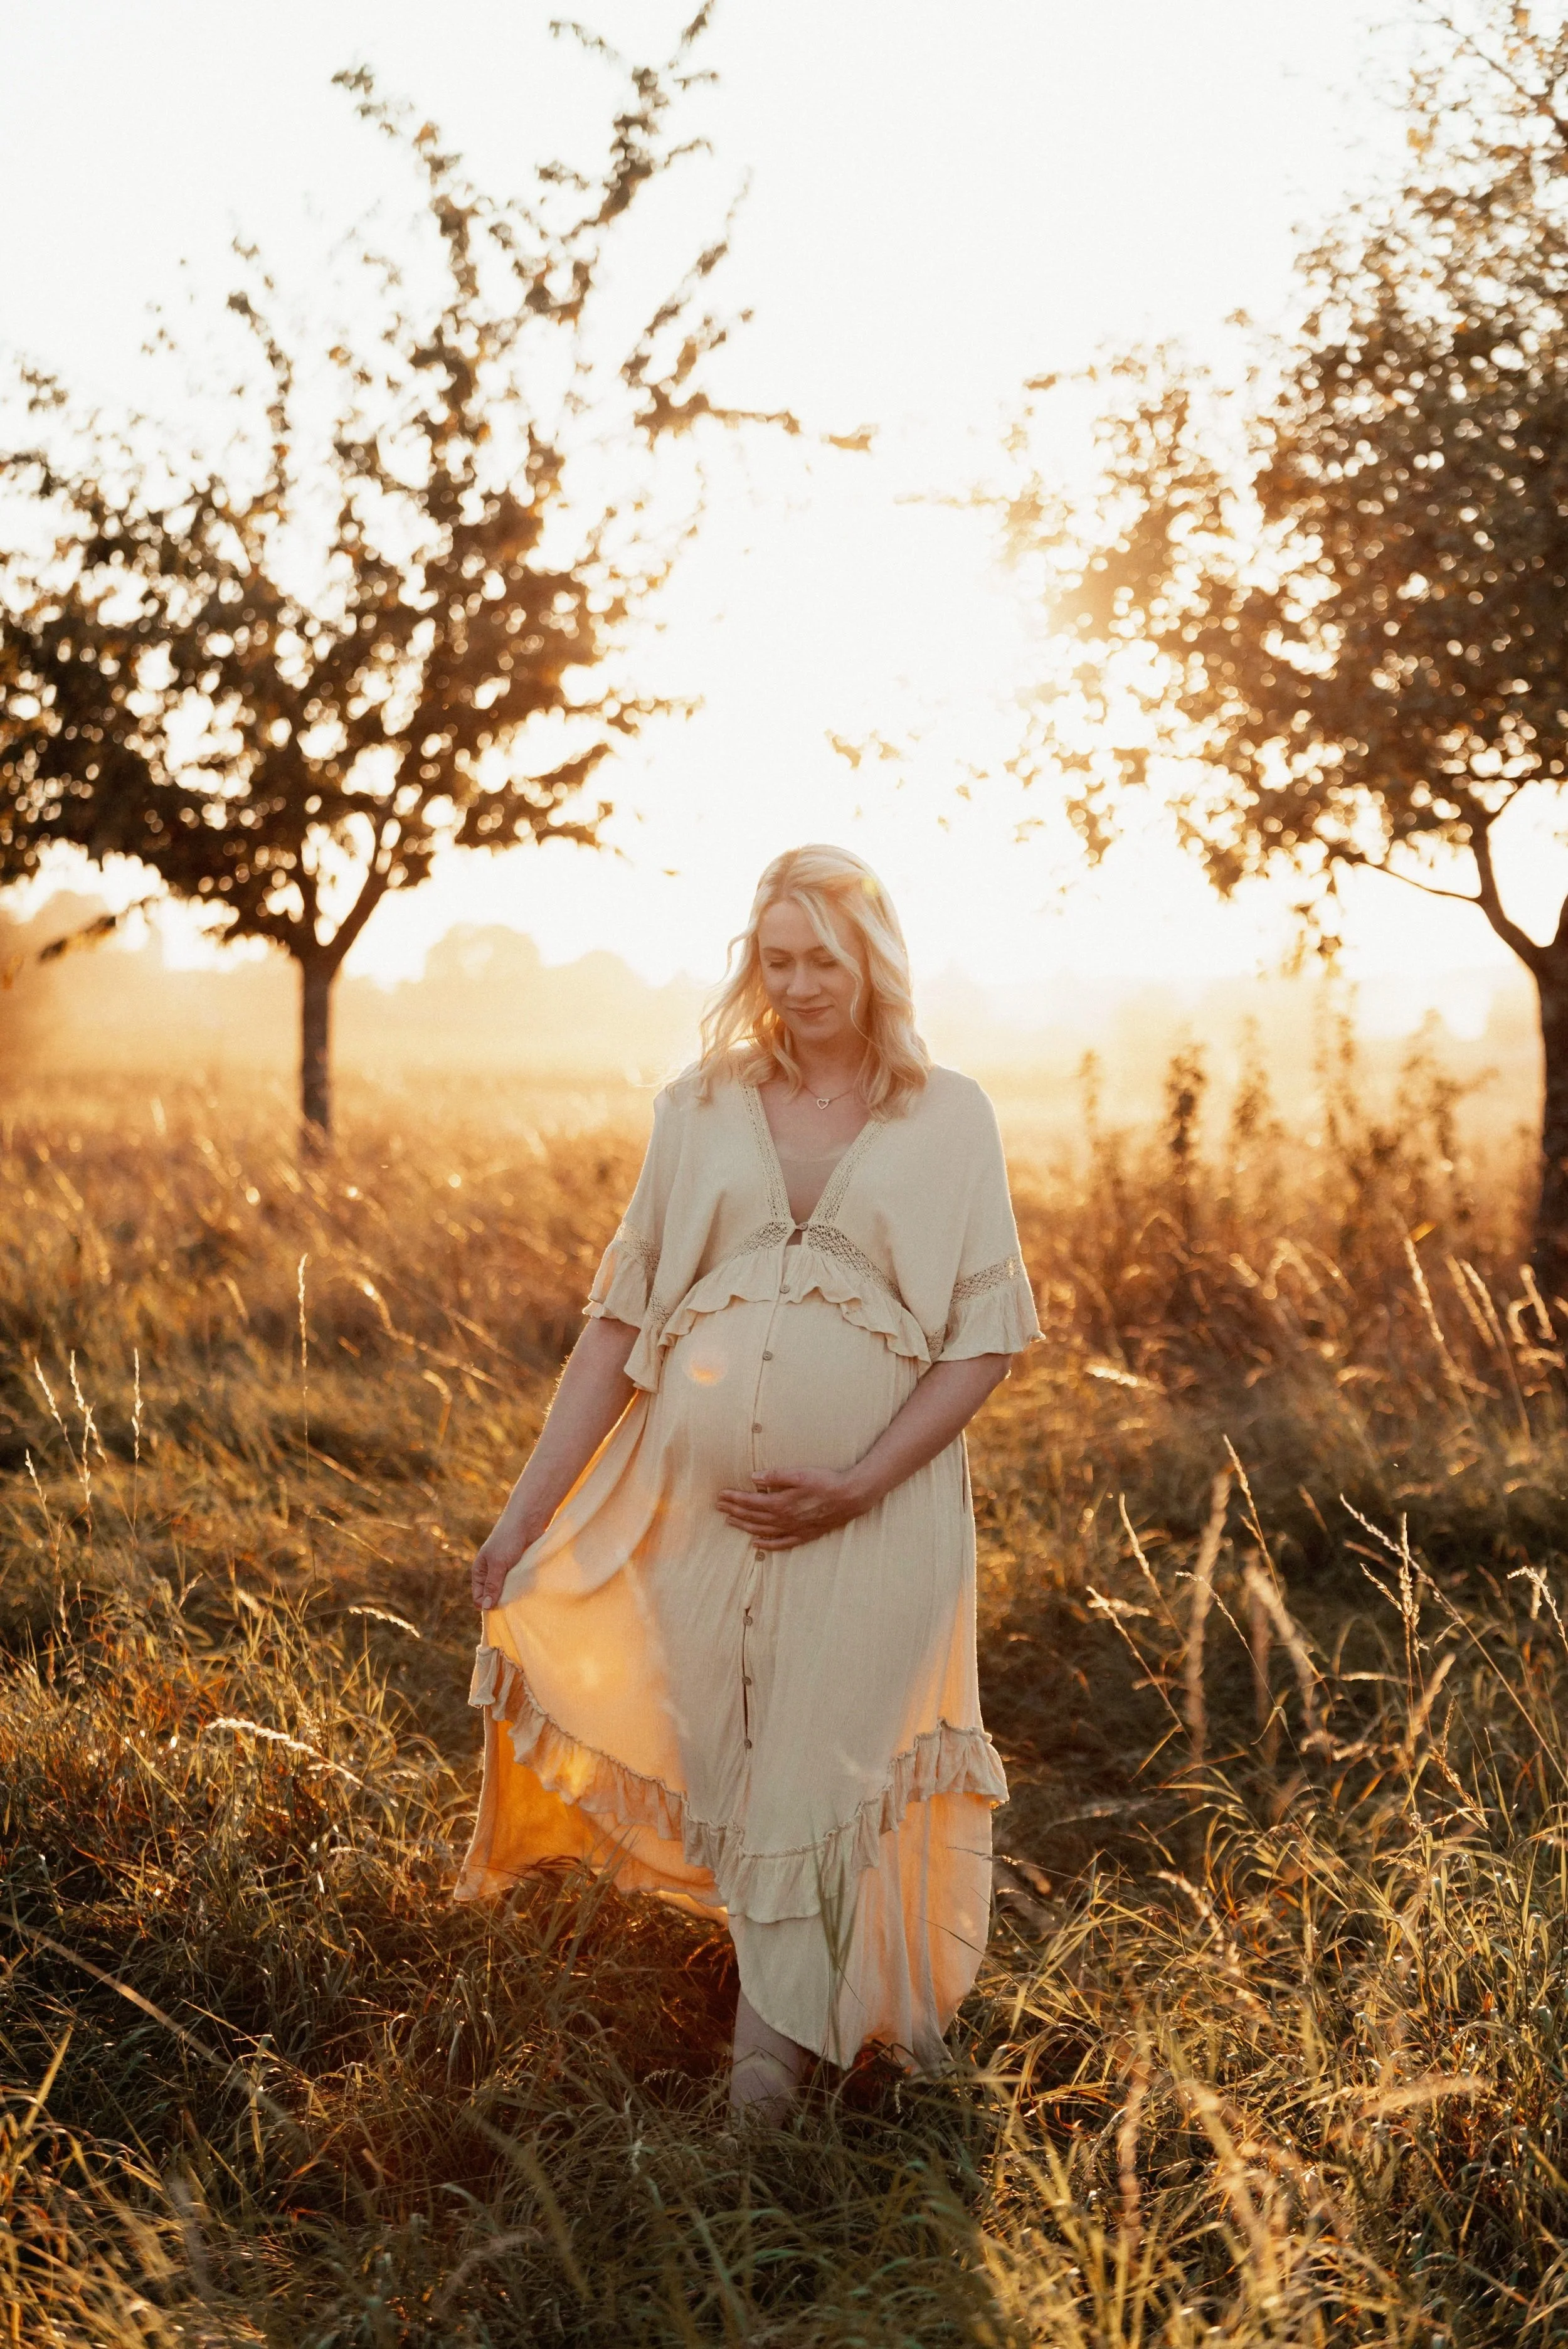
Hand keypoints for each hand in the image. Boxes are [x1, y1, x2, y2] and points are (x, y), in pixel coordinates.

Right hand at [470, 1512, 546, 1611]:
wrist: (528, 1522)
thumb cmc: (508, 1540)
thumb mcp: (498, 1564)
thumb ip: (492, 1585)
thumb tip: (486, 1607)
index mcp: (480, 1571)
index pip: (479, 1596)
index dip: (486, 1605)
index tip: (499, 1609)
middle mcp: (492, 1573)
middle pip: (493, 1596)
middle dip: (501, 1602)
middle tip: (511, 1606)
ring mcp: (506, 1571)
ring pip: (507, 1591)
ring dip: (513, 1595)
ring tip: (520, 1599)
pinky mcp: (519, 1569)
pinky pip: (518, 1584)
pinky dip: (522, 1588)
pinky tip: (528, 1592)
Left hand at [716, 1466, 872, 1552]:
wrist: (850, 1497)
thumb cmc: (825, 1482)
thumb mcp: (799, 1474)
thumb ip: (775, 1476)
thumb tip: (753, 1478)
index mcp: (780, 1504)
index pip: (750, 1503)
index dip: (734, 1499)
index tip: (721, 1495)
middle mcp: (784, 1520)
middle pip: (752, 1518)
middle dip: (734, 1511)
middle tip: (719, 1507)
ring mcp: (793, 1530)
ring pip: (762, 1531)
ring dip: (744, 1527)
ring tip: (730, 1522)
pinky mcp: (804, 1535)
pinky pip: (781, 1543)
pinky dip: (767, 1544)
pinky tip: (756, 1544)